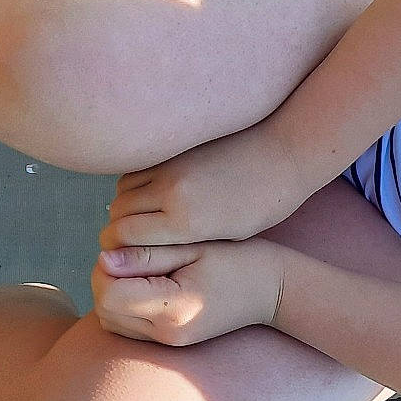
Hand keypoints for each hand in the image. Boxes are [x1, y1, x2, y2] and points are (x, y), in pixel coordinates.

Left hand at [92, 238, 289, 346]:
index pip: (110, 295)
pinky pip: (125, 326)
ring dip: (110, 294)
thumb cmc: (239, 260)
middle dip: (103, 280)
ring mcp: (169, 342)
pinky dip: (122, 305)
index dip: (106, 268)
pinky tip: (142, 284)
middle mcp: (168, 333)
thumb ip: (147, 254)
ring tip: (135, 269)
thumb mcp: (194, 247)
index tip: (123, 248)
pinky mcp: (170, 342)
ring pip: (110, 322)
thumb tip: (104, 257)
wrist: (273, 290)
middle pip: (105, 311)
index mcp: (175, 308)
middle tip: (125, 255)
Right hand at [102, 126, 300, 248]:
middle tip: (122, 236)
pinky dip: (135, 183)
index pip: (125, 235)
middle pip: (118, 211)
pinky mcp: (176, 148)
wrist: (284, 155)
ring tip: (136, 215)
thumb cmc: (264, 206)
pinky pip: (139, 168)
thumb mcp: (227, 237)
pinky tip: (147, 192)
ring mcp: (171, 166)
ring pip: (123, 188)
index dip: (116, 246)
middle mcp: (172, 192)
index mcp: (186, 222)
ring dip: (124, 203)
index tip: (118, 252)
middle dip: (116, 226)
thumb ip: (184, 240)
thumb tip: (147, 242)